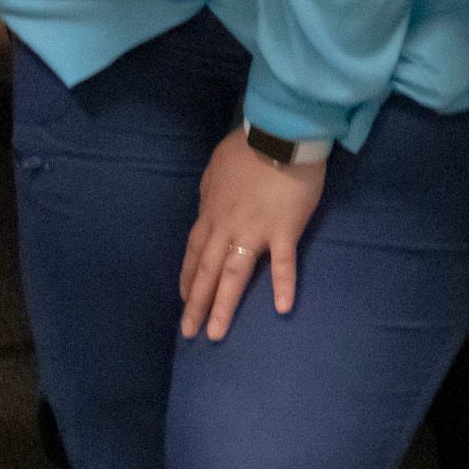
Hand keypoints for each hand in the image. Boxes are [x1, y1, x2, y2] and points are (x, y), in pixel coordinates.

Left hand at [180, 127, 325, 341]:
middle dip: (197, 304)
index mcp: (211, 212)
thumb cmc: (247, 146)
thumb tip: (206, 207)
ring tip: (216, 334)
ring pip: (234, 275)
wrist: (279, 134)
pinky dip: (283, 285)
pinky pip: (282, 263)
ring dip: (224, 306)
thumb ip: (209, 191)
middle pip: (207, 271)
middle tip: (189, 333)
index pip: (195, 252)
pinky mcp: (283, 231)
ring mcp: (254, 231)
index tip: (185, 300)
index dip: (189, 278)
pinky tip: (282, 308)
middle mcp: (227, 227)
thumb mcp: (215, 166)